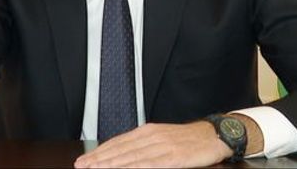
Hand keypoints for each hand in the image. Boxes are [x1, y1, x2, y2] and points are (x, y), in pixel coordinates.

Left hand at [74, 121, 232, 167]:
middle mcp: (152, 136)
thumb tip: (121, 154)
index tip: (85, 160)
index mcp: (147, 131)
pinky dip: (136, 168)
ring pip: (132, 157)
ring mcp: (163, 147)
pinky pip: (151, 164)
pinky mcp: (175, 158)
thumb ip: (142, 145)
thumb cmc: (188, 139)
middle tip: (82, 166)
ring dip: (112, 164)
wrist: (213, 135)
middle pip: (120, 150)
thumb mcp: (161, 137)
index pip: (117, 143)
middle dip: (99, 160)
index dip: (99, 152)